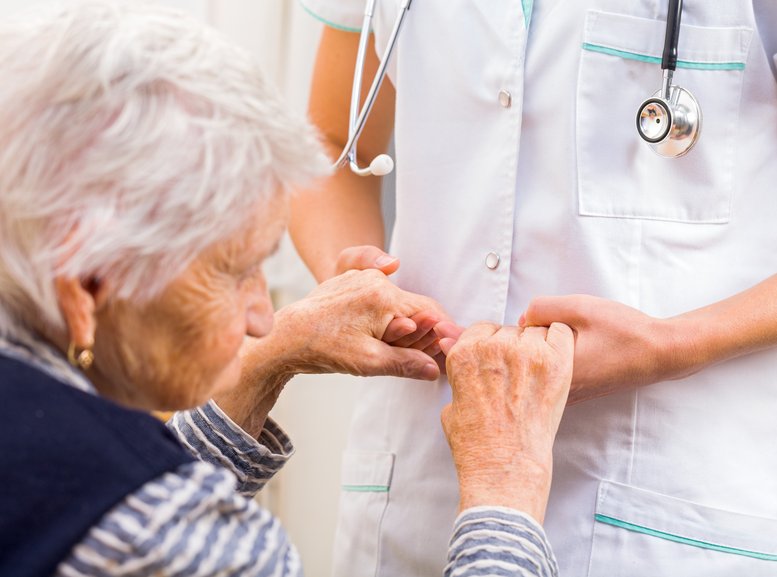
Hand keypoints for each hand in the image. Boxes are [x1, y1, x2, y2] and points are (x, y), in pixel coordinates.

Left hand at [273, 268, 445, 380]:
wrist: (285, 336)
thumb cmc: (322, 348)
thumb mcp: (368, 362)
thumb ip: (406, 363)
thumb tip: (434, 368)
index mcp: (383, 296)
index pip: (430, 312)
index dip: (443, 332)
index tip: (452, 350)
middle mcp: (375, 280)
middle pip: (415, 307)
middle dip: (424, 332)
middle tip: (427, 359)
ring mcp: (363, 279)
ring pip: (399, 304)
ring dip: (405, 326)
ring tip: (396, 351)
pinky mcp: (353, 283)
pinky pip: (382, 300)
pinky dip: (389, 318)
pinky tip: (382, 338)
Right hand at [442, 322, 573, 520]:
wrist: (505, 466)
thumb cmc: (477, 444)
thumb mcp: (452, 405)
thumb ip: (460, 379)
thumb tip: (465, 366)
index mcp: (465, 353)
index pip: (482, 329)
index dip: (490, 346)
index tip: (498, 361)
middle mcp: (493, 347)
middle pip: (508, 330)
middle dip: (512, 348)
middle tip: (517, 376)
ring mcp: (526, 352)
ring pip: (534, 332)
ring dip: (536, 347)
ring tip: (536, 376)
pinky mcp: (555, 362)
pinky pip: (560, 332)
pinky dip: (560, 342)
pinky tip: (555, 364)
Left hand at [521, 295, 685, 403]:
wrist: (659, 353)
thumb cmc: (623, 330)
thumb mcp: (579, 307)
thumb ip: (542, 308)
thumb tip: (521, 320)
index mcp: (555, 370)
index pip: (518, 349)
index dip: (529, 328)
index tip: (551, 322)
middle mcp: (559, 390)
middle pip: (525, 363)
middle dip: (534, 344)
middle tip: (564, 331)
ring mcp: (568, 396)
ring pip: (539, 372)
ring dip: (546, 354)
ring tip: (576, 341)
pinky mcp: (577, 396)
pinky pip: (552, 379)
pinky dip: (556, 364)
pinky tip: (579, 351)